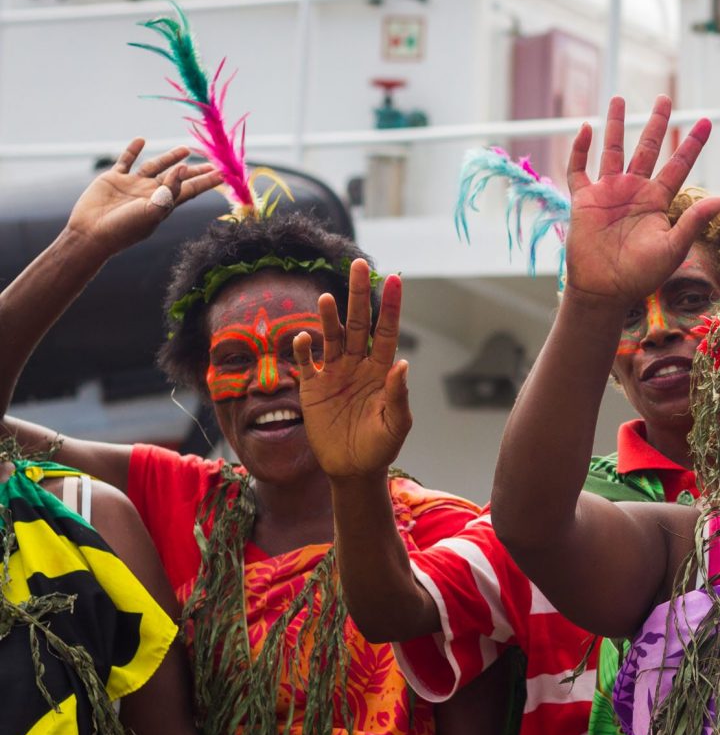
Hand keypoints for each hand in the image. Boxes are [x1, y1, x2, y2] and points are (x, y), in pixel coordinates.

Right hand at [64, 139, 223, 254]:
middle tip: (212, 162)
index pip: (191, 189)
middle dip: (194, 171)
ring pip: (155, 167)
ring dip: (169, 157)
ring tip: (186, 149)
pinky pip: (125, 161)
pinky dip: (132, 151)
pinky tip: (141, 140)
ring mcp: (133, 185)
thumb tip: (183, 168)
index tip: (225, 174)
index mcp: (164, 203)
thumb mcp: (153, 211)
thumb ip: (170, 191)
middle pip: (177, 177)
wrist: (91, 233)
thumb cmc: (125, 228)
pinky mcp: (113, 179)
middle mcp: (151, 193)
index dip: (207, 182)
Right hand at [293, 260, 410, 480]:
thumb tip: (402, 363)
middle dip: (358, 295)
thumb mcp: (396, 424)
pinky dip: (303, 350)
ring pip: (331, 337)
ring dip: (328, 319)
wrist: (353, 470)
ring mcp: (333, 374)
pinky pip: (305, 363)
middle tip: (358, 264)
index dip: (390, 305)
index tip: (394, 279)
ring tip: (326, 300)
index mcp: (381, 369)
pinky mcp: (312, 389)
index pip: (387, 330)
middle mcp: (357, 365)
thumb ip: (399, 395)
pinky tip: (303, 338)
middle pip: (358, 323)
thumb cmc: (381, 446)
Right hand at [562, 95, 719, 303]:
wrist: (604, 290)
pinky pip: (579, 169)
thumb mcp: (673, 247)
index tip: (707, 120)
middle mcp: (634, 190)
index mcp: (657, 200)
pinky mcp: (584, 200)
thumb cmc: (641, 275)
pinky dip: (579, 149)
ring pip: (612, 150)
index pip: (679, 164)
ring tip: (619, 98)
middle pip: (647, 148)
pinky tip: (585, 128)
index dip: (692, 143)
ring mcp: (608, 192)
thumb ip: (695, 220)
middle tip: (664, 97)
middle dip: (656, 123)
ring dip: (615, 125)